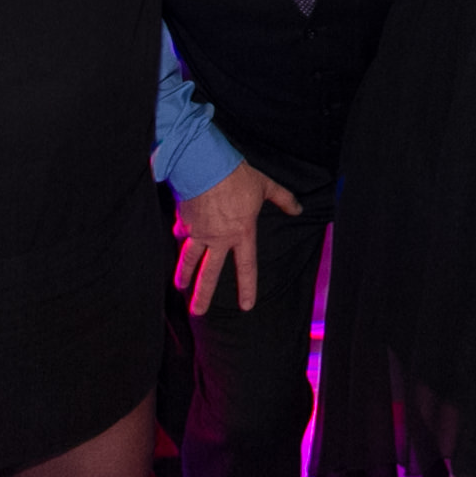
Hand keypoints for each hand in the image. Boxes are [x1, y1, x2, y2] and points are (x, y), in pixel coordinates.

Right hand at [173, 162, 300, 314]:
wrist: (206, 164)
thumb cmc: (237, 176)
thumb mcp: (266, 186)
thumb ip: (283, 199)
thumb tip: (298, 208)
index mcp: (241, 233)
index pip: (246, 267)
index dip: (247, 287)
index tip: (245, 306)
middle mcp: (218, 238)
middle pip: (209, 273)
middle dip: (203, 295)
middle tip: (198, 312)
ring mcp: (198, 232)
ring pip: (189, 259)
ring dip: (184, 274)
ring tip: (180, 286)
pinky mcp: (184, 221)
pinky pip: (181, 234)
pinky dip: (180, 238)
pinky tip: (177, 241)